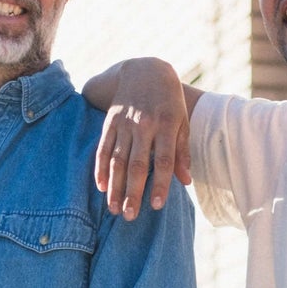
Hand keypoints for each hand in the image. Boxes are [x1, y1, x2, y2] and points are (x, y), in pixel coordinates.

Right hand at [92, 59, 190, 219]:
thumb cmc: (169, 102)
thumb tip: (186, 181)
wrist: (145, 70)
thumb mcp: (182, 122)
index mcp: (165, 125)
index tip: (157, 205)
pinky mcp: (110, 122)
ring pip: (118, 159)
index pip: (163, 160)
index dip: (161, 184)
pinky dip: (100, 168)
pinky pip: (103, 148)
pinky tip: (101, 187)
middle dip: (133, 192)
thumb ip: (182, 152)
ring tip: (114, 209)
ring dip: (115, 186)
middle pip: (137, 164)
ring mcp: (124, 123)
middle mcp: (143, 125)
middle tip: (130, 216)